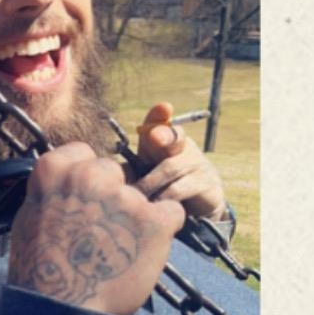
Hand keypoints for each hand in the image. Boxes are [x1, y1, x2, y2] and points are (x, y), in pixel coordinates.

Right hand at [6, 143, 184, 314]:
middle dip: (113, 197)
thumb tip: (65, 185)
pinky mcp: (154, 221)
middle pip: (114, 173)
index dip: (88, 178)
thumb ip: (52, 193)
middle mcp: (90, 176)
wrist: (59, 311)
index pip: (84, 154)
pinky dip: (163, 231)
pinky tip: (143, 252)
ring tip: (119, 251)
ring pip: (142, 196)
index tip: (87, 200)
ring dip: (135, 218)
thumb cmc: (39, 271)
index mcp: (55, 170)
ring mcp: (124, 197)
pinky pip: (172, 214)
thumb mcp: (29, 218)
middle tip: (103, 231)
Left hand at [132, 101, 227, 222]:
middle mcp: (187, 148)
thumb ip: (133, 164)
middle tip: (153, 137)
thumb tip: (105, 166)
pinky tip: (152, 205)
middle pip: (174, 137)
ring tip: (134, 193)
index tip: (164, 107)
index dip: (161, 116)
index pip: (165, 123)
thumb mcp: (149, 173)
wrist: (199, 207)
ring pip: (171, 168)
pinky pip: (180, 190)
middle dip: (162, 135)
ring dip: (150, 182)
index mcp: (170, 140)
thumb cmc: (165, 185)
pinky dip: (163, 198)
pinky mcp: (208, 186)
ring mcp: (200, 165)